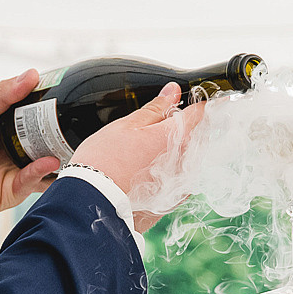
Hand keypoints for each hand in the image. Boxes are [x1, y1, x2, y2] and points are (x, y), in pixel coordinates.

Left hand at [0, 70, 59, 220]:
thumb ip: (3, 94)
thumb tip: (31, 75)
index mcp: (9, 129)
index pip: (40, 119)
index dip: (54, 109)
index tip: (71, 95)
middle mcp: (17, 150)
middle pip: (49, 142)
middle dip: (64, 133)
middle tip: (78, 120)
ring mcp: (15, 171)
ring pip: (47, 164)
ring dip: (60, 155)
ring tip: (71, 141)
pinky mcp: (10, 192)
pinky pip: (31, 182)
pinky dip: (42, 172)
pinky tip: (48, 161)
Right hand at [72, 82, 206, 227]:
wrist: (92, 202)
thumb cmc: (104, 162)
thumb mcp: (127, 126)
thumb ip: (155, 109)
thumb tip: (172, 91)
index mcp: (175, 137)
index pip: (199, 113)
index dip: (199, 104)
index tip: (200, 100)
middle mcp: (185, 161)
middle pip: (197, 137)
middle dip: (185, 128)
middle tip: (161, 124)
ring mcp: (181, 184)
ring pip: (190, 159)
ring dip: (178, 151)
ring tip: (148, 151)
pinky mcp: (173, 201)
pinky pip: (182, 180)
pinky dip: (172, 172)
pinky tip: (149, 171)